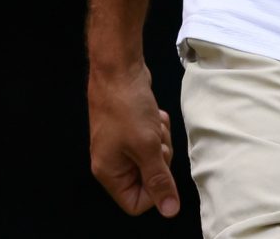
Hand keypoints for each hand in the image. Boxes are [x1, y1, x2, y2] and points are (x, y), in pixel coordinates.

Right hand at [87, 62, 180, 217]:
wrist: (119, 69)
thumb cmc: (127, 106)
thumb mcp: (147, 147)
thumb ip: (159, 180)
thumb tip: (169, 210)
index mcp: (109, 172)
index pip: (136, 203)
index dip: (154, 190)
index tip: (159, 166)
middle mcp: (112, 162)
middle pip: (148, 179)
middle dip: (159, 158)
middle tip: (155, 140)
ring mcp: (121, 144)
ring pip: (154, 157)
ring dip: (160, 139)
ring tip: (152, 123)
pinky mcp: (131, 129)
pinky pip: (153, 139)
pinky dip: (157, 127)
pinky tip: (152, 114)